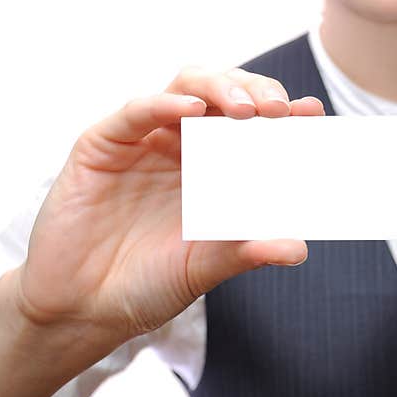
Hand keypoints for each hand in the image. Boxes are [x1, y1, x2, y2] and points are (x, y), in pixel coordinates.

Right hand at [11, 67, 323, 352]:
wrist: (82, 309)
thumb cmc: (148, 284)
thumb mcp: (204, 268)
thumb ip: (247, 252)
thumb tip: (299, 248)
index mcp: (215, 168)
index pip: (256, 128)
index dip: (285, 117)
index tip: (314, 115)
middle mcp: (184, 146)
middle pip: (226, 95)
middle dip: (258, 92)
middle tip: (281, 110)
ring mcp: (145, 141)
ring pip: (186, 87)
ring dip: (220, 88)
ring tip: (249, 108)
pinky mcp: (104, 145)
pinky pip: (137, 112)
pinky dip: (165, 104)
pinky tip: (192, 111)